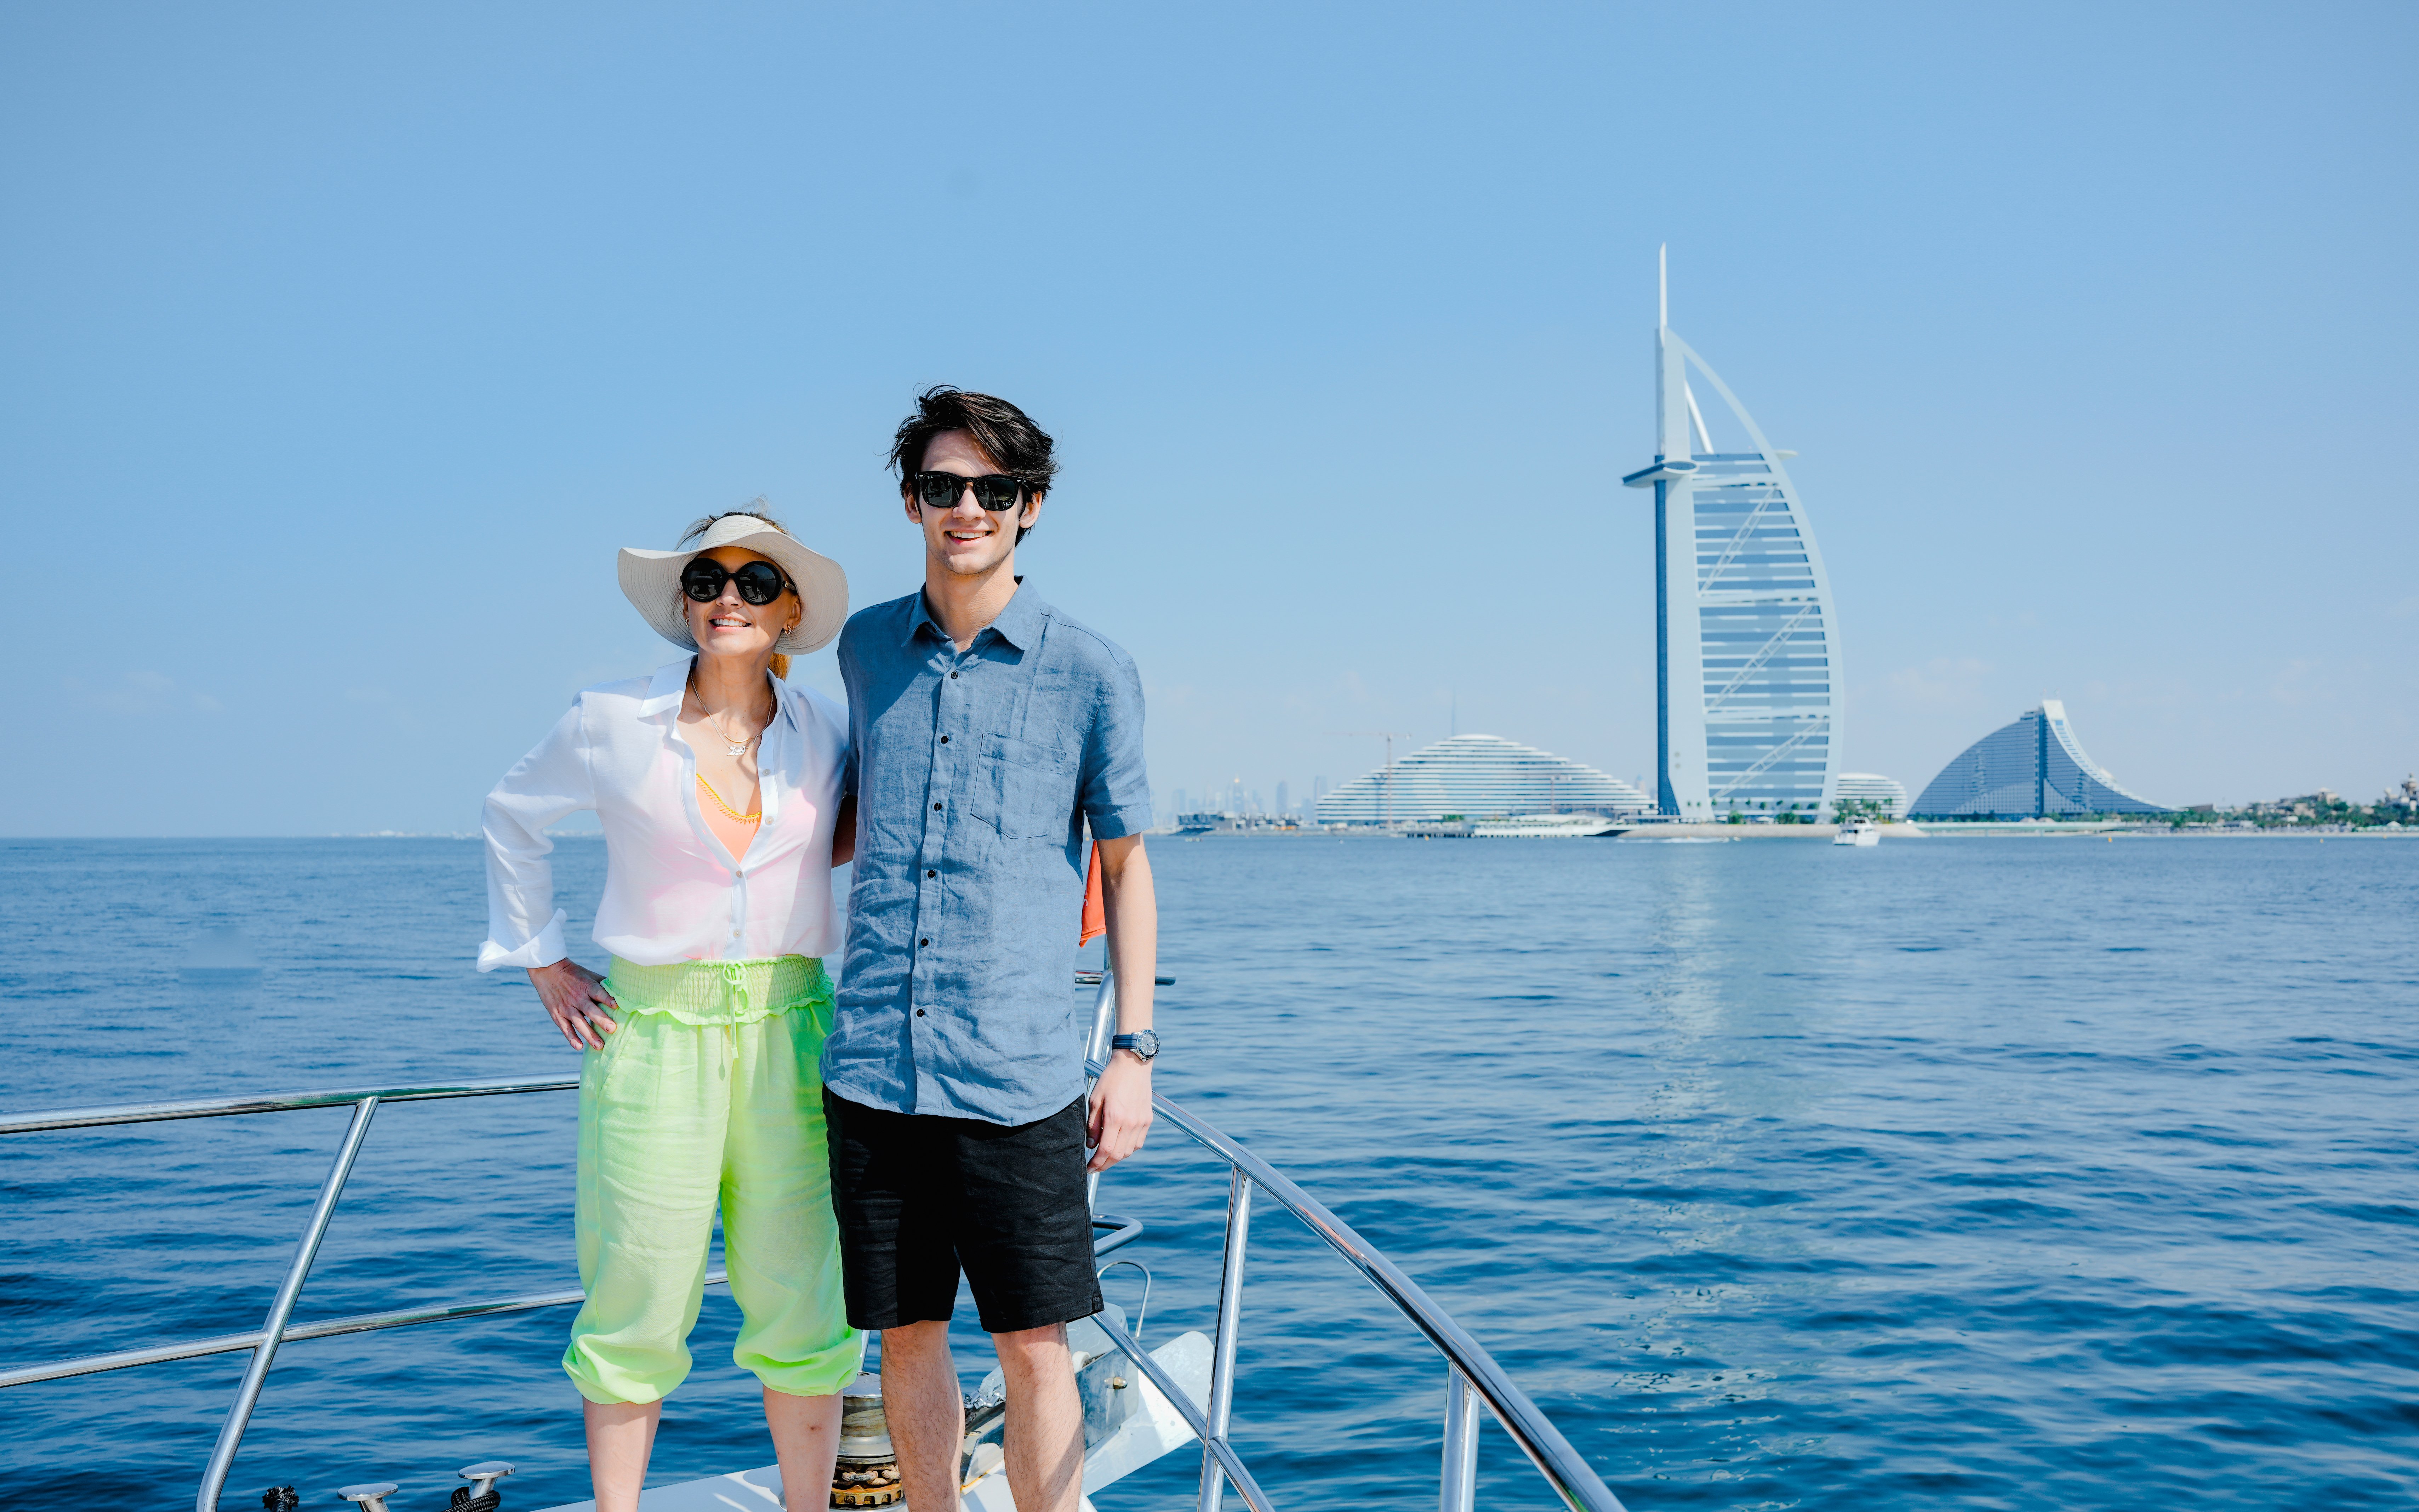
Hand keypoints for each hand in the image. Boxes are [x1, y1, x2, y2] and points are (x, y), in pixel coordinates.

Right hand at [528, 959, 619, 1049]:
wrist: (548, 970)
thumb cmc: (575, 974)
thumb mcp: (590, 975)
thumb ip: (604, 985)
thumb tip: (624, 991)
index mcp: (587, 986)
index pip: (598, 992)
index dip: (607, 998)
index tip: (616, 1005)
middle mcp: (577, 997)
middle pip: (590, 1010)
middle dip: (601, 1020)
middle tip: (612, 1030)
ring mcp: (566, 1007)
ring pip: (579, 1023)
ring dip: (589, 1035)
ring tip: (600, 1046)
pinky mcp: (557, 1015)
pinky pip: (565, 1028)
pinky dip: (571, 1038)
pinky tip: (579, 1047)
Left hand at [1086, 1052, 1153, 1172]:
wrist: (1133, 1065)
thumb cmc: (1111, 1079)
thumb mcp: (1095, 1099)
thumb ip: (1092, 1124)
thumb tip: (1091, 1145)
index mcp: (1115, 1117)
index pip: (1106, 1149)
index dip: (1097, 1163)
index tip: (1089, 1168)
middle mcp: (1130, 1122)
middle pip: (1118, 1154)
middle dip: (1105, 1164)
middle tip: (1095, 1167)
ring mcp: (1141, 1122)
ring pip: (1129, 1151)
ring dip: (1116, 1158)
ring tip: (1105, 1157)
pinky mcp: (1148, 1120)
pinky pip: (1138, 1143)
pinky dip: (1128, 1149)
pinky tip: (1119, 1147)